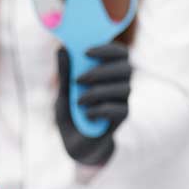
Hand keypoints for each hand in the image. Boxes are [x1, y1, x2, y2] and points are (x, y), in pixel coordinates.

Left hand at [55, 42, 130, 165]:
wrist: (75, 140)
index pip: (120, 52)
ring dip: (98, 92)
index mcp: (108, 69)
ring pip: (124, 88)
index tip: (86, 52)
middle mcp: (120, 81)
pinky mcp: (122, 117)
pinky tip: (86, 114)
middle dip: (101, 71)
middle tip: (79, 79)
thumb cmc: (71, 110)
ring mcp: (123, 99)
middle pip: (126, 68)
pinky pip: (119, 110)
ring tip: (78, 101)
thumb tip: (62, 48)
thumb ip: (65, 72)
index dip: (107, 48)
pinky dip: (101, 109)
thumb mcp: (64, 91)